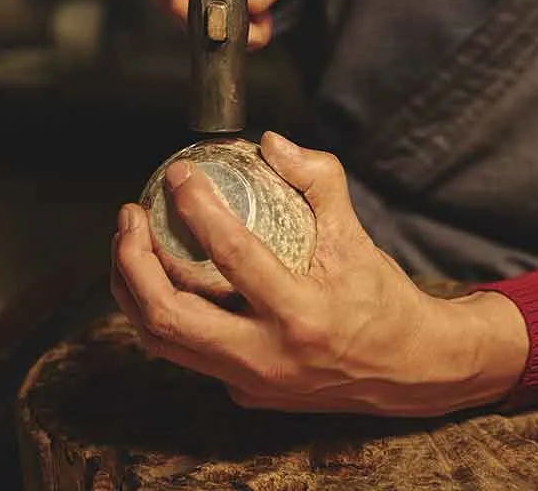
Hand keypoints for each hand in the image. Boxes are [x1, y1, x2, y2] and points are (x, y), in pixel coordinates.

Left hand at [111, 133, 529, 415]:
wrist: (407, 370)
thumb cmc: (382, 300)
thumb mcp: (357, 234)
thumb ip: (319, 180)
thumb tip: (271, 144)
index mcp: (300, 314)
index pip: (231, 256)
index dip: (196, 207)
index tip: (178, 176)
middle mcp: (266, 358)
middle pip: (169, 316)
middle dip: (134, 260)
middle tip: (131, 215)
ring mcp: (250, 383)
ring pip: (164, 340)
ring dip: (135, 288)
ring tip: (132, 242)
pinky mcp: (243, 392)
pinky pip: (186, 351)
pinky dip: (162, 310)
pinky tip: (161, 276)